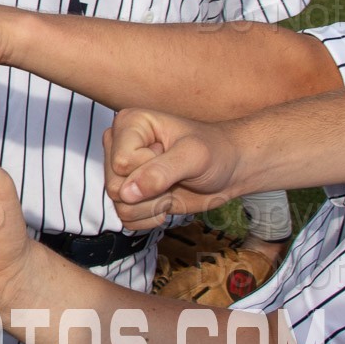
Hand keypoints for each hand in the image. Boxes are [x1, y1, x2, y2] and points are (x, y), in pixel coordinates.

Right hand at [104, 109, 245, 230]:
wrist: (229, 169)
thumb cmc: (215, 152)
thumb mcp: (194, 156)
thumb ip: (160, 172)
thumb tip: (126, 193)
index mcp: (129, 124)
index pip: (121, 163)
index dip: (150, 169)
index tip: (173, 156)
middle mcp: (119, 146)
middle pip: (115, 186)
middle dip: (152, 192)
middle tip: (175, 177)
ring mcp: (123, 172)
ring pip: (119, 206)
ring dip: (153, 206)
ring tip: (171, 189)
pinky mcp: (130, 194)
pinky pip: (126, 219)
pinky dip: (150, 217)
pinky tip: (166, 201)